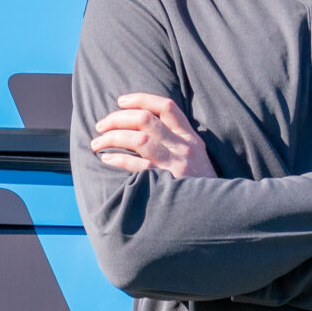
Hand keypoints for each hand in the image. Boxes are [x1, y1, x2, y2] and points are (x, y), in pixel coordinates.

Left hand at [92, 94, 216, 179]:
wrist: (215, 211)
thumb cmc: (198, 183)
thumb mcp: (196, 156)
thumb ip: (176, 140)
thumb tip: (143, 126)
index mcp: (190, 137)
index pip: (166, 106)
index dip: (141, 99)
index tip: (121, 101)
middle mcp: (183, 147)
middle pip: (145, 120)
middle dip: (117, 118)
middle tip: (101, 125)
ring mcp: (175, 164)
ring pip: (139, 139)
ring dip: (112, 137)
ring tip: (97, 142)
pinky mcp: (166, 184)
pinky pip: (137, 166)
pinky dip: (118, 159)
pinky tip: (107, 158)